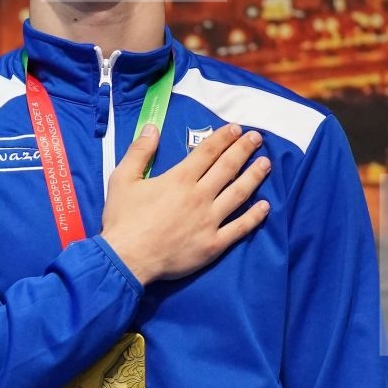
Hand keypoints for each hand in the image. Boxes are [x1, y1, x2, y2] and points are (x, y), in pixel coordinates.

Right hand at [100, 122, 270, 284]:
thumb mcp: (122, 179)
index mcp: (180, 179)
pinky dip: (255, 216)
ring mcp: (210, 220)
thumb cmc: (123, 219)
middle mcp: (200, 195)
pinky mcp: (214, 244)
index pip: (208, 151)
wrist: (127, 259)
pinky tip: (265, 206)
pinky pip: (240, 227)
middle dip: (244, 149)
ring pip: (239, 193)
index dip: (223, 137)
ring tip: (266, 164)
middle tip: (257, 138)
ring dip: (254, 176)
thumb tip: (152, 127)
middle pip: (228, 167)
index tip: (236, 128)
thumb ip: (139, 151)